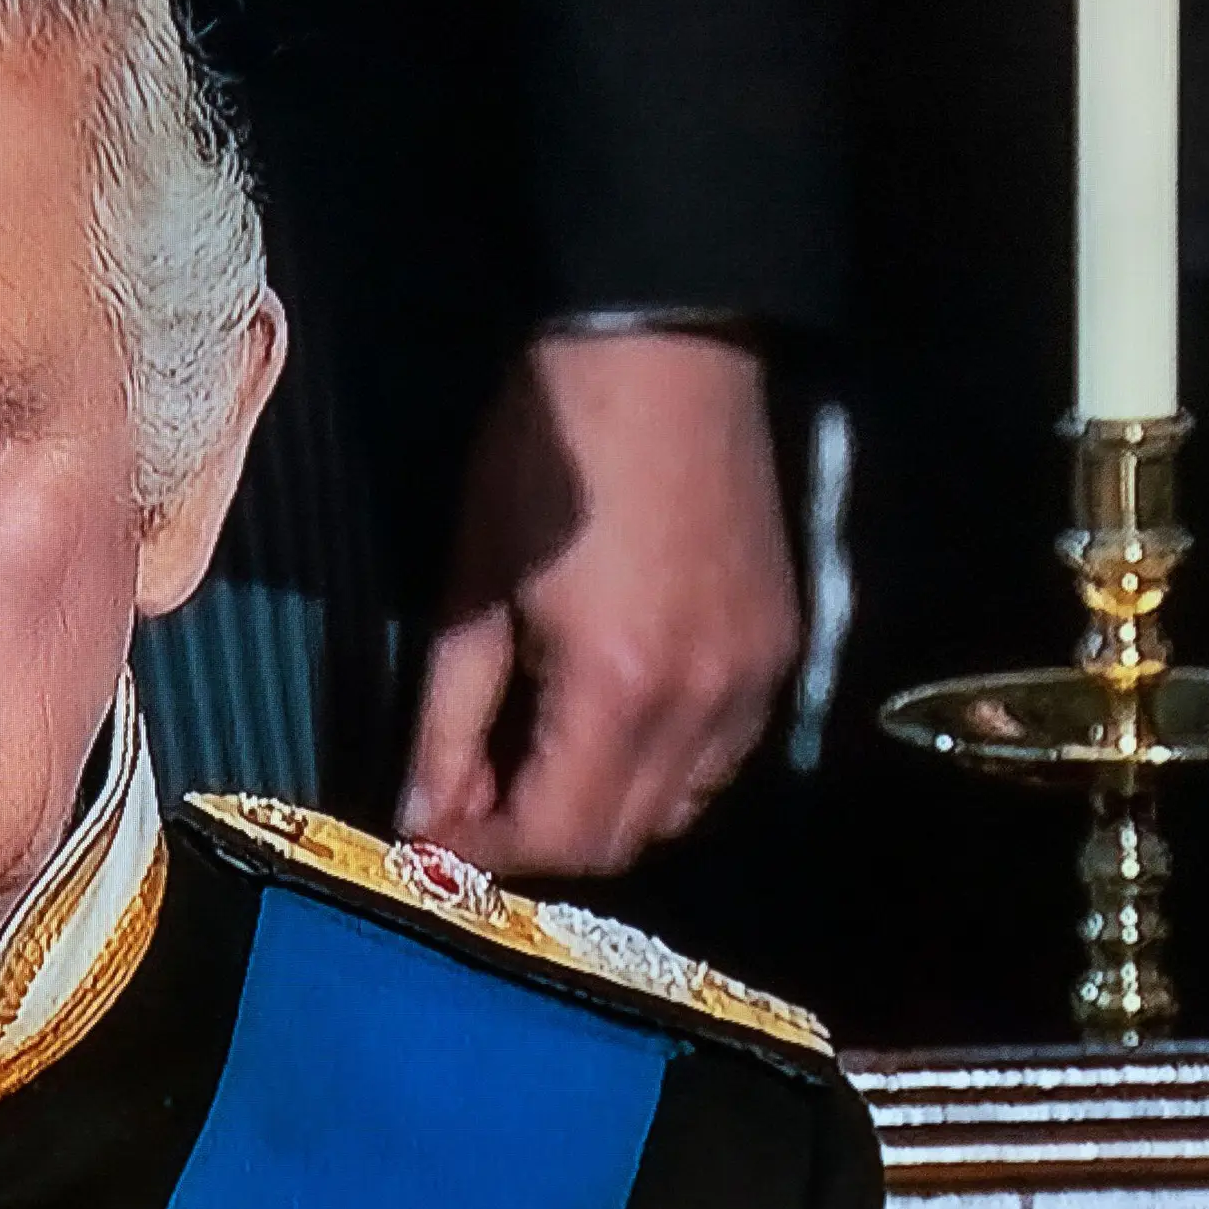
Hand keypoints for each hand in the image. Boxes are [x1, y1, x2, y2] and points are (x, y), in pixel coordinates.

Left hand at [401, 331, 799, 875]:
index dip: (487, 856)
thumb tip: (426, 816)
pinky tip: (612, 728)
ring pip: (681, 807)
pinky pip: (723, 756)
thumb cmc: (547, 453)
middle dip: (541, 841)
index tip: (435, 845)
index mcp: (618, 691)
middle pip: (623, 840)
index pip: (557, 835)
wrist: (661, 352)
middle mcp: (704, 706)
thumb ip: (450, 717)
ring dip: (605, 811)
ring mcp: (756, 680)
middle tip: (474, 807)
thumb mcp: (472, 585)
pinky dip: (664, 771)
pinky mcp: (782, 648)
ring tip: (537, 767)